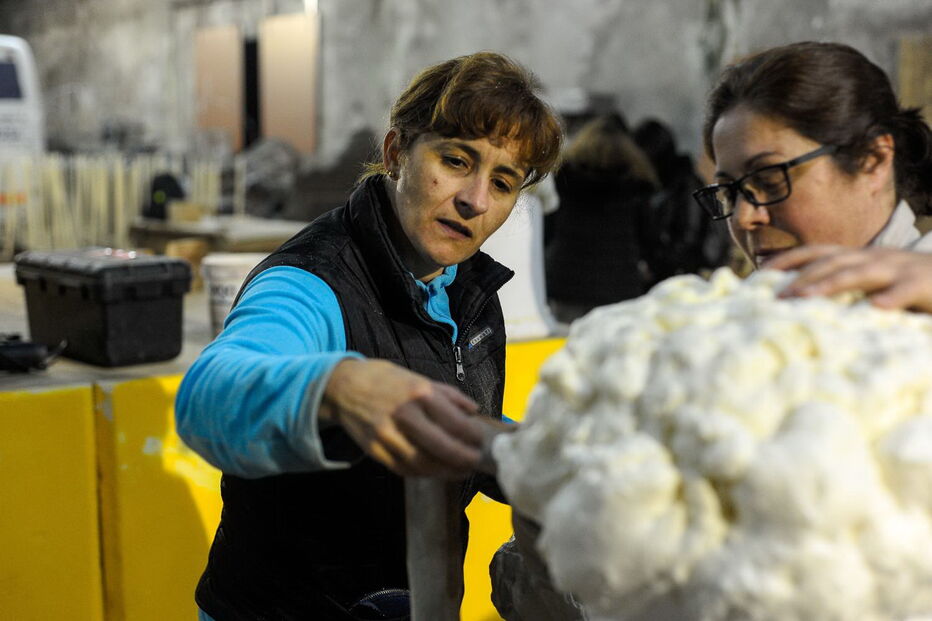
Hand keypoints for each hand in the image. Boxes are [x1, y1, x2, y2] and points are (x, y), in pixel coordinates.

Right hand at [320, 358, 485, 477]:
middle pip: (440, 447)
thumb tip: (473, 410)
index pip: (454, 422)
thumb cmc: (386, 380)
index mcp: (419, 393)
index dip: (471, 436)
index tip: (480, 441)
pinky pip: (402, 468)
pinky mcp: (374, 450)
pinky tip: (435, 470)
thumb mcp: (420, 378)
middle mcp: (403, 414)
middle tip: (474, 462)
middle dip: (462, 458)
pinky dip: (422, 473)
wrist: (345, 386)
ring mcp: (386, 434)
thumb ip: (449, 395)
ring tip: (459, 471)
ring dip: (445, 471)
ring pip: (422, 463)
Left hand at [764, 245, 931, 312]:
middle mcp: (873, 258)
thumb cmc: (906, 283)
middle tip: (776, 297)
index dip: (789, 259)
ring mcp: (897, 268)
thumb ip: (843, 286)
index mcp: (859, 256)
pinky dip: (890, 297)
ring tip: (806, 297)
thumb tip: (799, 299)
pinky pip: (905, 290)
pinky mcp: (922, 284)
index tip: (761, 272)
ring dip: (831, 284)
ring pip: (860, 273)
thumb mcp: (872, 280)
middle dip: (802, 277)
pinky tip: (875, 308)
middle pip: (832, 262)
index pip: (817, 252)